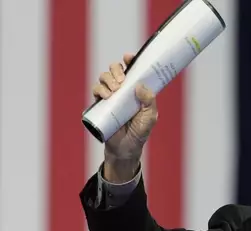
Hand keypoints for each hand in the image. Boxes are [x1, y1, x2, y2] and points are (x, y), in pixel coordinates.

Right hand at [92, 53, 157, 181]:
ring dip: (107, 79)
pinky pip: (95, 91)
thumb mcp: (150, 117)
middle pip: (114, 69)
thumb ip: (149, 102)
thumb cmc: (140, 131)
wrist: (125, 148)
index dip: (130, 60)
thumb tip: (140, 85)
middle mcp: (122, 90)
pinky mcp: (99, 105)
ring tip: (114, 91)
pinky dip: (99, 90)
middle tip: (121, 81)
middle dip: (116, 69)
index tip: (129, 57)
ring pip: (103, 77)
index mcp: (135, 89)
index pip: (132, 70)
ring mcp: (110, 96)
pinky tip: (106, 96)